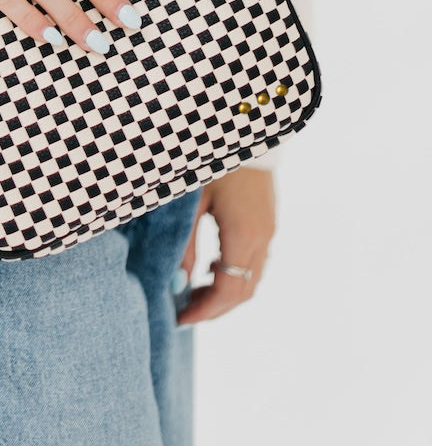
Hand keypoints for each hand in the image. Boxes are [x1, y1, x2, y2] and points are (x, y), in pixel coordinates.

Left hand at [176, 165, 275, 325]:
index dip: (205, 311)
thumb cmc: (208, 159)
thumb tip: (177, 283)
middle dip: (214, 308)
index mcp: (243, 235)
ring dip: (225, 293)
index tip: (179, 319)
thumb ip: (185, 244)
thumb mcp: (190, 202)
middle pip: (244, 291)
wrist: (242, 127)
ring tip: (193, 293)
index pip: (229, 291)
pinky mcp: (267, 220)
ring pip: (252, 278)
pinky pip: (255, 261)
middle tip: (184, 312)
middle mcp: (262, 238)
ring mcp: (269, 229)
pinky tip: (211, 267)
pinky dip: (234, 274)